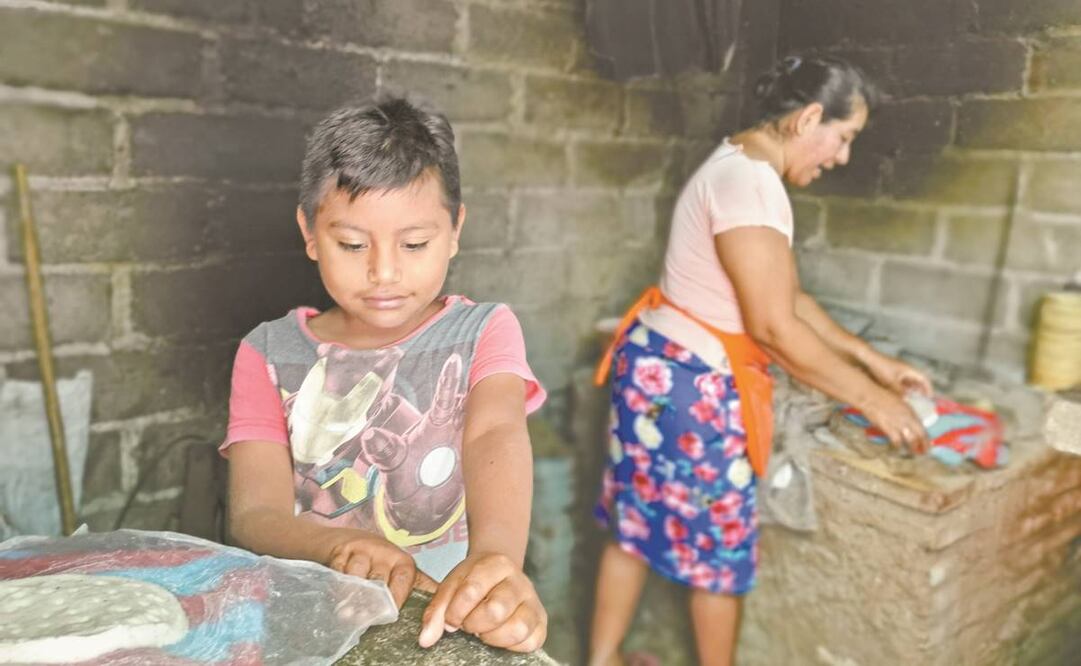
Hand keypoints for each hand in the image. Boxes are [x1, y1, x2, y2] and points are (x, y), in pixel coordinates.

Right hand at [327, 531, 437, 607]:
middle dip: (372, 602)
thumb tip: (444, 607)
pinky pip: (338, 570)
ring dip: (351, 596)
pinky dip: (337, 586)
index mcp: (403, 561)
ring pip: (357, 575)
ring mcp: (362, 550)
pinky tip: (337, 598)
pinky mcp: (342, 551)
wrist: (350, 541)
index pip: (403, 580)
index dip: (396, 598)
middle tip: (365, 618)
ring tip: (348, 613)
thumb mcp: (402, 572)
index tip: (390, 614)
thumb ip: (421, 588)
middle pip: (378, 581)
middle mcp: (384, 553)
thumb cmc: (381, 562)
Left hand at [418, 552, 546, 651]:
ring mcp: (533, 601)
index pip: (472, 591)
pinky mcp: (541, 622)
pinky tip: (499, 636)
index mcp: (497, 564)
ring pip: (518, 628)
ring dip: (493, 637)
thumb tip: (426, 640)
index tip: (451, 618)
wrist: (501, 574)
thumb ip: (437, 610)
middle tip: (468, 623)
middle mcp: (520, 580)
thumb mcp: (452, 586)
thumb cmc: (473, 582)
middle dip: (474, 623)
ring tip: (483, 631)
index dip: (455, 611)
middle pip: (496, 610)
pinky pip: (531, 642)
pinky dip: (511, 646)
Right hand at [860, 388, 929, 454]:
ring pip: (911, 439)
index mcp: (910, 412)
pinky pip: (896, 440)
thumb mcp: (899, 402)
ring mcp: (898, 423)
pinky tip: (897, 448)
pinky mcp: (888, 427)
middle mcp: (907, 418)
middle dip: (923, 445)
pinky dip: (898, 446)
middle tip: (923, 452)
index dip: (926, 438)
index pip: (922, 427)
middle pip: (920, 435)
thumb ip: (906, 412)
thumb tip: (910, 421)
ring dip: (913, 448)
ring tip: (913, 453)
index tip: (927, 444)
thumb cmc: (882, 396)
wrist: (869, 396)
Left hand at [862, 351, 932, 396]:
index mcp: (909, 369)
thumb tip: (906, 400)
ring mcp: (899, 370)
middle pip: (918, 380)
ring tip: (912, 400)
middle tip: (922, 401)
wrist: (869, 359)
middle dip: (921, 390)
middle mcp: (906, 369)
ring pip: (910, 381)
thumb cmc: (881, 367)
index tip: (930, 397)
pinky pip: (902, 381)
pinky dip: (904, 388)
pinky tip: (901, 395)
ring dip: (912, 390)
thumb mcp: (891, 382)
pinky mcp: (892, 372)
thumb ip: (899, 392)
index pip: (924, 379)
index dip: (929, 388)